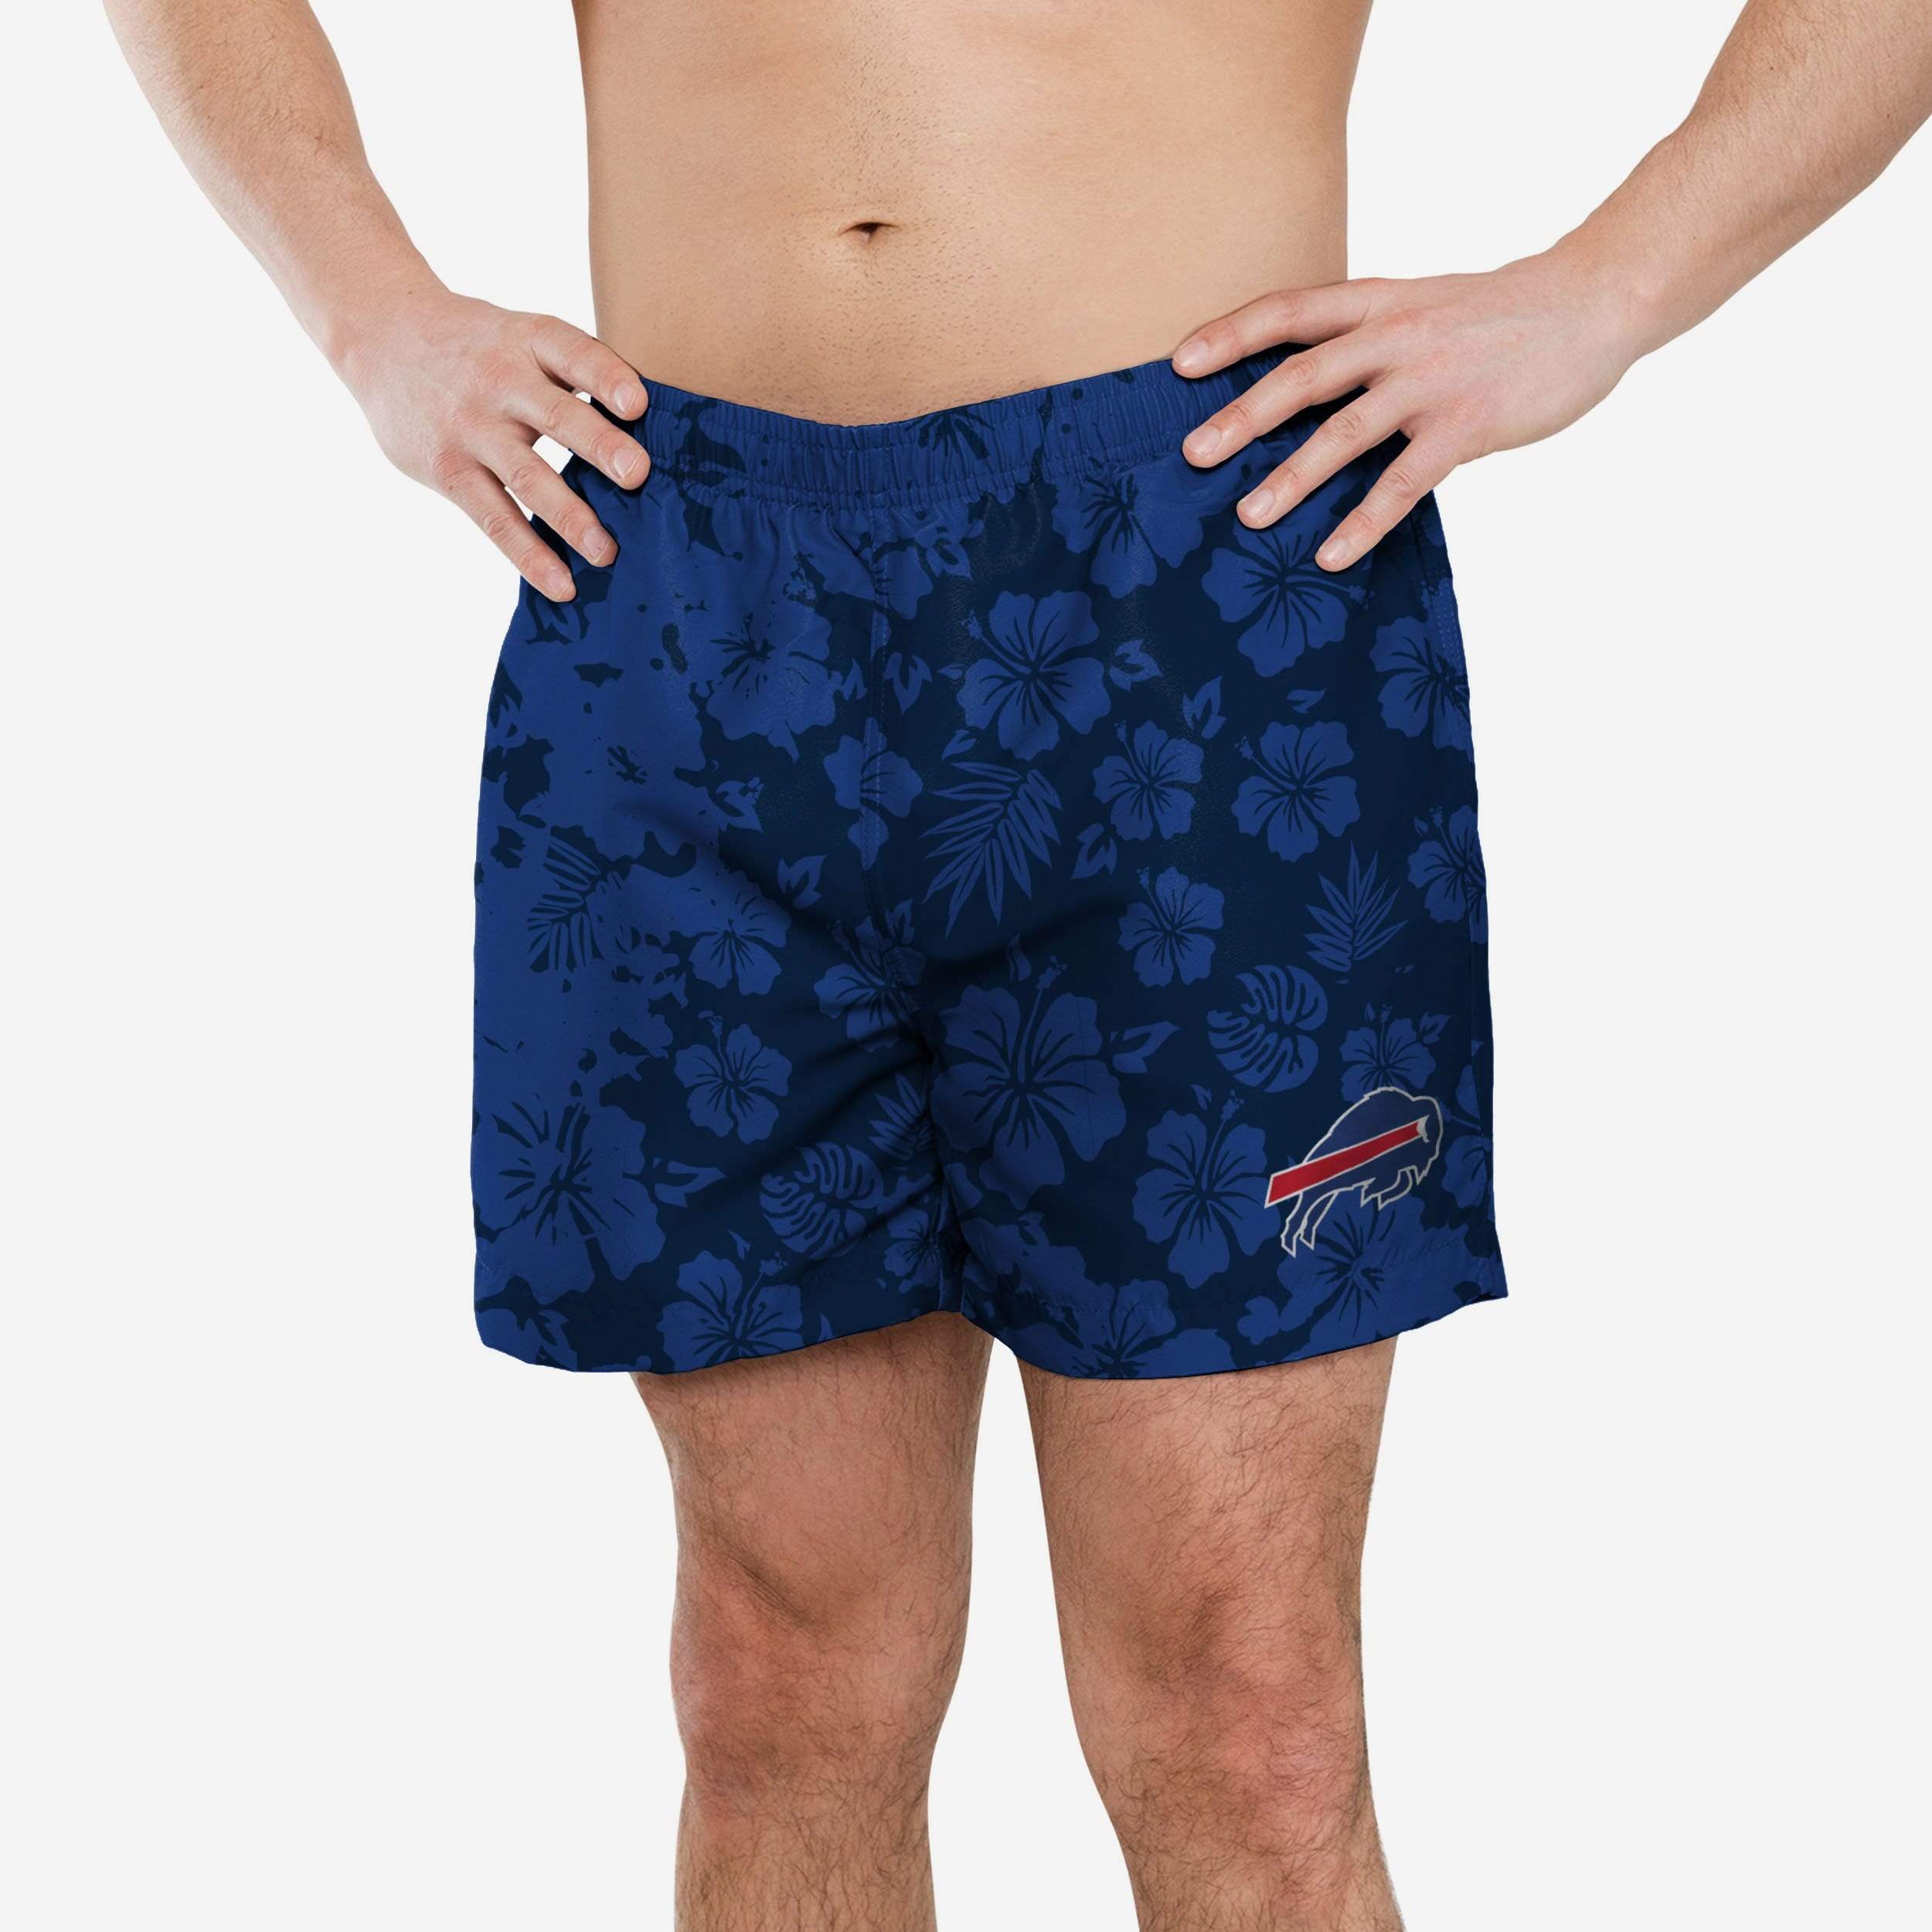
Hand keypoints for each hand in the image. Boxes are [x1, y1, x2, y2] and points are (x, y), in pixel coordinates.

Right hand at [335, 289, 648, 600]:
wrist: (382, 335)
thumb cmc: (479, 346)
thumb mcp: (519, 335)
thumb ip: (572, 372)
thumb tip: (652, 428)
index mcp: (528, 340)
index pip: (573, 353)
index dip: (606, 377)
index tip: (639, 404)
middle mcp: (500, 382)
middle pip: (555, 416)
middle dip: (598, 446)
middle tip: (639, 476)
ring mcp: (472, 428)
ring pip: (526, 476)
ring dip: (569, 516)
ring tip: (606, 553)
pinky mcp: (450, 470)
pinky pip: (495, 518)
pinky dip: (529, 554)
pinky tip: (561, 585)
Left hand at [1172, 250, 1639, 569]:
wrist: (1593, 302)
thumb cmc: (1498, 316)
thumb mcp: (1423, 308)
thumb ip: (1366, 343)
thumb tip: (1300, 394)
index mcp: (1380, 303)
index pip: (1291, 310)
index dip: (1232, 333)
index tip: (1179, 363)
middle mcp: (1397, 337)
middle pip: (1303, 375)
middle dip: (1242, 416)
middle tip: (1192, 454)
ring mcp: (1432, 382)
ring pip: (1346, 432)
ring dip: (1293, 477)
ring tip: (1248, 517)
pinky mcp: (1467, 426)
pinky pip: (1405, 483)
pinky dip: (1364, 522)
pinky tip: (1331, 556)